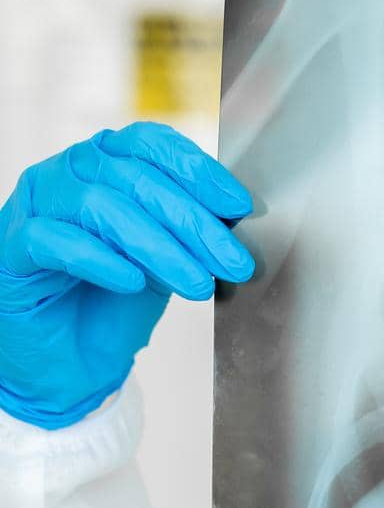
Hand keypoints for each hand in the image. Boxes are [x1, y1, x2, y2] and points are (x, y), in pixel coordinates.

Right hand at [0, 123, 254, 428]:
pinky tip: (132, 282)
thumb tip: (235, 217)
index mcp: (105, 164)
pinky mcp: (11, 249)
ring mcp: (34, 207)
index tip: (237, 206)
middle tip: (231, 261)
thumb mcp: (167, 257)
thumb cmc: (116, 302)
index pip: (151, 144)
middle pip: (134, 178)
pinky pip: (53, 240)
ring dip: (157, 246)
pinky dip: (99, 259)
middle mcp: (67, 174)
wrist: (72, 362)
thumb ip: (190, 229)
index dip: (197, 170)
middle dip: (191, 222)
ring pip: (98, 205)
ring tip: (195, 283)